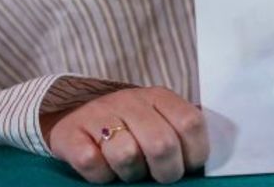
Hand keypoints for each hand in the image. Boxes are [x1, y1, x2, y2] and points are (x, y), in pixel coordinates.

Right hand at [42, 86, 208, 182]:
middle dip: (165, 171)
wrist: (75, 117)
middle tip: (157, 176)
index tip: (187, 165)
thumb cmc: (129, 127)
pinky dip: (100, 174)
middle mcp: (130, 101)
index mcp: (159, 97)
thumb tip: (203, 163)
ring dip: (130, 173)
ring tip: (128, 168)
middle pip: (162, 144)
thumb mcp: (158, 119)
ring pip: (126, 155)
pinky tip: (102, 166)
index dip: (194, 153)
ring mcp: (99, 114)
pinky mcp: (71, 133)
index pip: (191, 123)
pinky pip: (92, 163)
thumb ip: (180, 133)